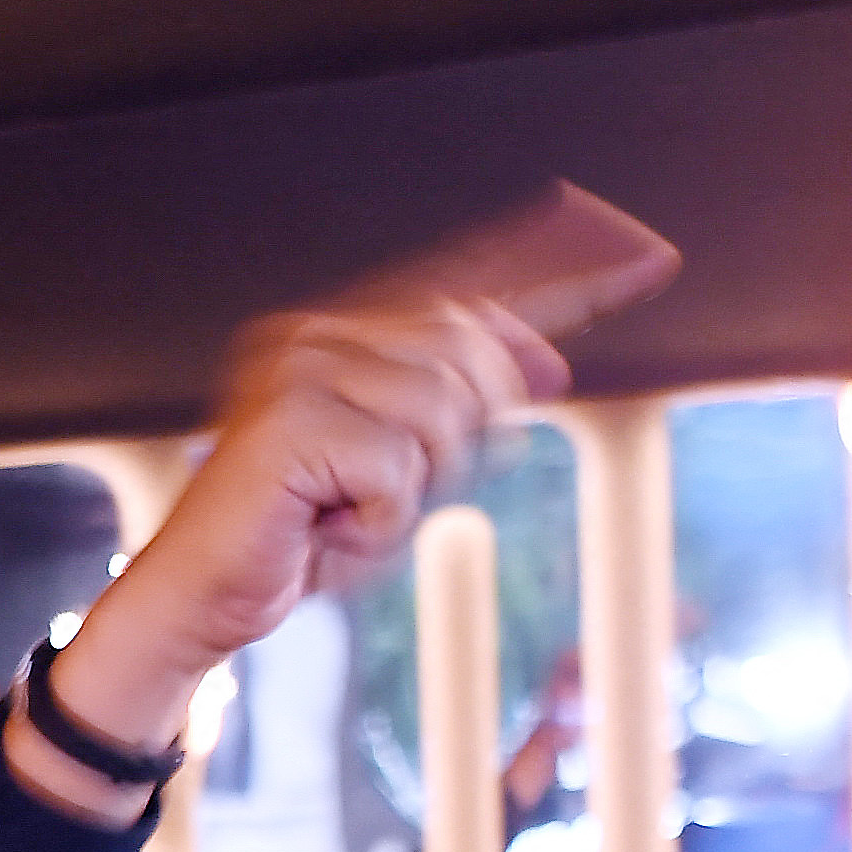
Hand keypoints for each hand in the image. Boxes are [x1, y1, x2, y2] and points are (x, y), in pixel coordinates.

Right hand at [85, 186, 681, 689]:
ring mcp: (299, 369)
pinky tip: (328, 528)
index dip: (563, 275)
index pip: (465, 291)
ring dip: (412, 487)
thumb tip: (547, 362)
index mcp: (340, 332)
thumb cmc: (294, 536)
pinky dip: (380, 521)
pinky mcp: (293, 420)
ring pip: (442, 414)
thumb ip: (464, 408)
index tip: (649, 257)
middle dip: (456, 437)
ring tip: (345, 511)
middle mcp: (316, 334)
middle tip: (377, 494)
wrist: (201, 594)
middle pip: (469, 355)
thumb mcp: (400, 468)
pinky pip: (401, 469)